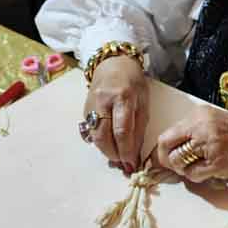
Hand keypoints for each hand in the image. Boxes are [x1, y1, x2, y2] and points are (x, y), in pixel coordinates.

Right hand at [83, 55, 148, 172]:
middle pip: (103, 136)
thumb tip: (135, 154)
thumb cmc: (133, 82)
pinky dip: (100, 141)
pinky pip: (91, 130)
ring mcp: (91, 104)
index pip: (122, 130)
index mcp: (123, 97)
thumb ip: (139, 128)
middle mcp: (103, 101)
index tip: (131, 164)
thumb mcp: (143, 101)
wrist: (113, 63)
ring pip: (94, 136)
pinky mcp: (84, 108)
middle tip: (122, 164)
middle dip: (113, 154)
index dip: (126, 151)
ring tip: (117, 157)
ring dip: (105, 151)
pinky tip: (108, 145)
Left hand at [157, 105, 227, 182]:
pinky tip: (205, 171)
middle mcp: (200, 127)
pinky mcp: (216, 162)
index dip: (162, 148)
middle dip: (166, 159)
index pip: (168, 133)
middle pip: (166, 146)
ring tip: (195, 166)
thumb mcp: (214, 121)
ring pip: (178, 162)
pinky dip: (195, 176)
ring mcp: (207, 145)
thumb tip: (173, 145)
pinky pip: (193, 174)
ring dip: (183, 169)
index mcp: (199, 115)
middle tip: (173, 165)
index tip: (162, 155)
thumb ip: (193, 130)